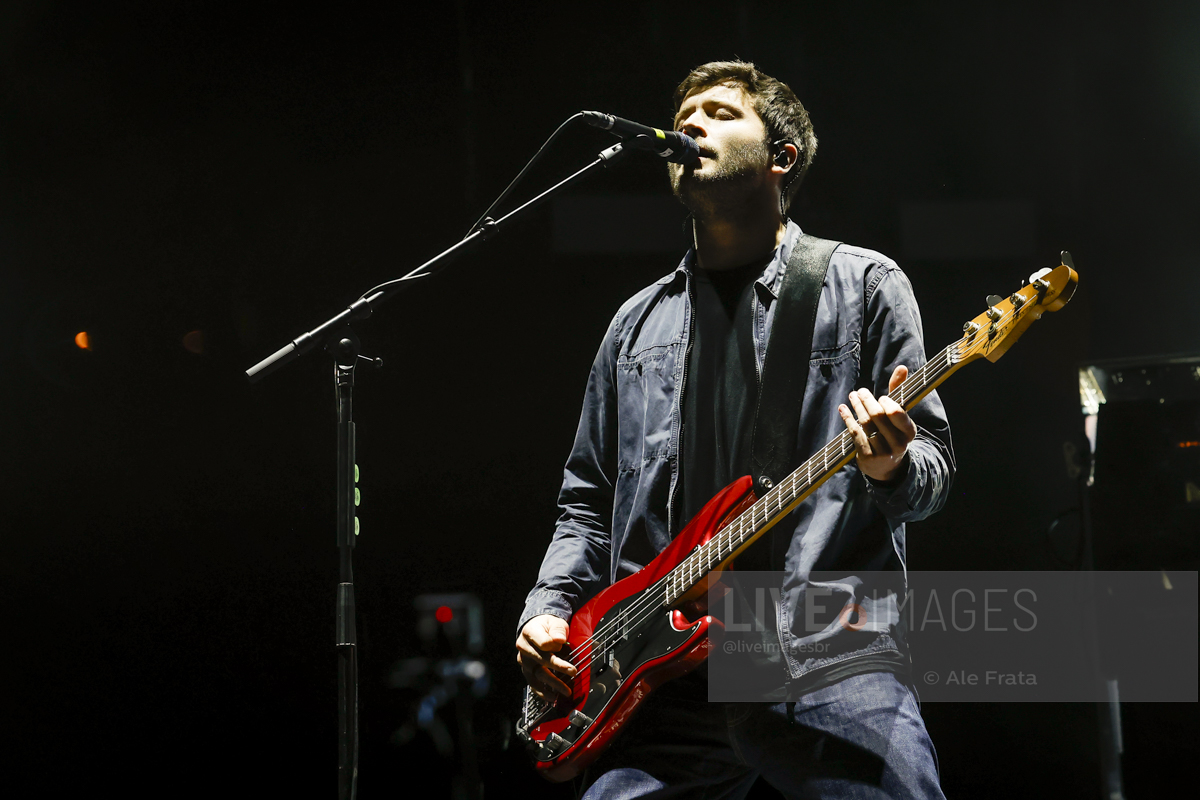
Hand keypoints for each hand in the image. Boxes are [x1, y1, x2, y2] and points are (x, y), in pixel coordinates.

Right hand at [516, 614, 576, 700]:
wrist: (536, 628)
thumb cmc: (547, 626)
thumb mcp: (555, 622)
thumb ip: (558, 630)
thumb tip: (559, 640)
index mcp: (530, 632)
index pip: (543, 643)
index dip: (555, 646)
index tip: (564, 646)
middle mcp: (524, 647)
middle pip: (541, 660)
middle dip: (558, 667)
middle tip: (573, 672)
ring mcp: (524, 660)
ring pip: (537, 674)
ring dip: (552, 684)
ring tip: (565, 691)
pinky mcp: (526, 670)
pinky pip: (533, 683)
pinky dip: (542, 691)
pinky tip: (552, 697)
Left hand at [838, 365, 916, 482]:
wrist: (887, 467)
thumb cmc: (892, 433)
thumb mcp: (899, 416)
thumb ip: (899, 391)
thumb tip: (902, 367)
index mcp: (909, 432)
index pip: (896, 412)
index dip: (885, 402)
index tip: (879, 397)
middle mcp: (898, 443)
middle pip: (878, 416)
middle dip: (867, 400)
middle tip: (859, 391)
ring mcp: (883, 451)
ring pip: (866, 423)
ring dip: (856, 407)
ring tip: (851, 396)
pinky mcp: (868, 457)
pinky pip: (855, 433)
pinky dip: (848, 418)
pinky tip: (843, 409)